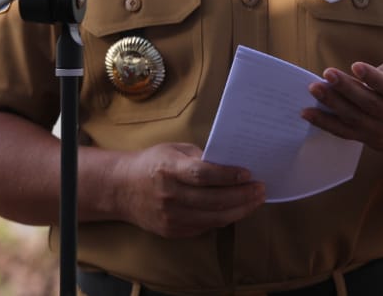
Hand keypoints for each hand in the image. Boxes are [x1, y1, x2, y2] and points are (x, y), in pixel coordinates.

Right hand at [111, 142, 264, 237]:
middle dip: (242, 195)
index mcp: (168, 169)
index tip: (248, 174)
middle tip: (260, 189)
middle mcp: (169, 195)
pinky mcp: (171, 231)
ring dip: (239, 210)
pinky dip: (223, 219)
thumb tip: (232, 163)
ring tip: (255, 200)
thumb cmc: (153, 163)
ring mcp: (170, 217)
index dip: (228, 175)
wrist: (122, 189)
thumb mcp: (174, 150)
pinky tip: (237, 210)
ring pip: (212, 218)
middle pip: (212, 200)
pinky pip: (204, 227)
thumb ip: (200, 157)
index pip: (203, 174)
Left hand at [303, 59, 382, 158]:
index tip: (356, 66)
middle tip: (327, 74)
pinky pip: (345, 133)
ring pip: (356, 119)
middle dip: (346, 88)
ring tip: (315, 88)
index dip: (374, 78)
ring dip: (333, 104)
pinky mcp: (369, 140)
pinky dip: (325, 123)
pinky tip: (308, 113)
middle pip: (370, 104)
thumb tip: (353, 76)